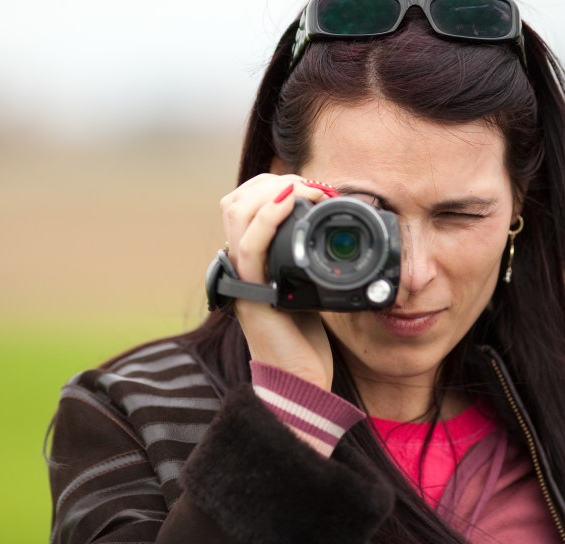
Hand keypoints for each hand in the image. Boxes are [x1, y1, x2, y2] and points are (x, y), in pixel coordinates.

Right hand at [220, 174, 335, 390]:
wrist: (299, 381)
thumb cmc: (303, 337)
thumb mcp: (306, 287)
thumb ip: (303, 262)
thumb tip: (329, 235)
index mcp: (250, 260)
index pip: (242, 204)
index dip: (270, 185)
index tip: (310, 187)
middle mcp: (240, 265)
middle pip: (236, 201)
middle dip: (273, 182)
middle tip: (312, 187)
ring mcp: (242, 278)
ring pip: (237, 214)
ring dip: (274, 191)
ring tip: (308, 191)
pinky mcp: (251, 295)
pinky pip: (250, 248)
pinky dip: (268, 218)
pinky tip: (290, 203)